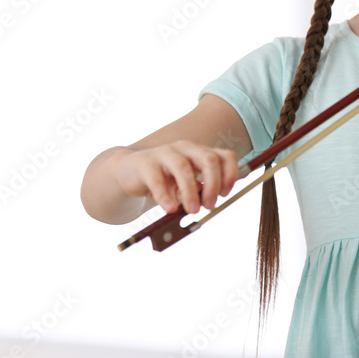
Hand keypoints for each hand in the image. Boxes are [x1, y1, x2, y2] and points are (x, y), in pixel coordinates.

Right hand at [113, 141, 238, 213]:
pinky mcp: (146, 163)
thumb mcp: (184, 186)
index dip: (230, 174)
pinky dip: (165, 196)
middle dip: (213, 184)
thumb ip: (196, 191)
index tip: (225, 194)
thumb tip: (206, 203)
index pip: (225, 156)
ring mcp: (165, 153)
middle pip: (209, 159)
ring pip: (183, 167)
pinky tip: (170, 208)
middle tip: (210, 205)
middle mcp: (186, 149)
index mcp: (200, 152)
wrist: (129, 171)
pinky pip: (157, 179)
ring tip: (193, 210)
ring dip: (191, 192)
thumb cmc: (163, 179)